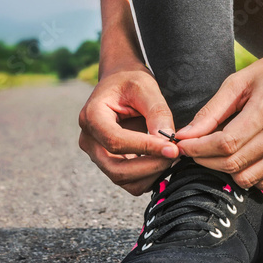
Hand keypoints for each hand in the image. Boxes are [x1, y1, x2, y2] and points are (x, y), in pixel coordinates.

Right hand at [78, 63, 180, 195]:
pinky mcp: (109, 162)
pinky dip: (147, 176)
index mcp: (91, 117)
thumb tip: (168, 140)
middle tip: (174, 154)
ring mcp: (96, 153)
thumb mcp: (146, 88)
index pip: (115, 141)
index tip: (172, 148)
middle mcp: (89, 139)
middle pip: (115, 169)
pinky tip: (161, 158)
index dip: (145, 148)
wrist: (120, 82)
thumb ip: (158, 112)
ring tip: (169, 155)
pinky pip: (128, 180)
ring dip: (150, 174)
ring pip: (122, 180)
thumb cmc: (131, 81)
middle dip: (149, 167)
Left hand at [174, 38, 262, 189]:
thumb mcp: (240, 81)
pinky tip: (242, 157)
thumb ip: (211, 111)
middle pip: (236, 164)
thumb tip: (186, 135)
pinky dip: (249, 174)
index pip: (226, 143)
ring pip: (250, 178)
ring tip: (216, 154)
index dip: (198, 149)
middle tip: (195, 151)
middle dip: (206, 161)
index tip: (183, 145)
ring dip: (226, 171)